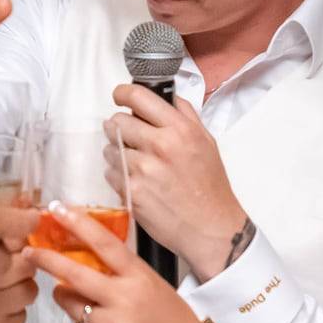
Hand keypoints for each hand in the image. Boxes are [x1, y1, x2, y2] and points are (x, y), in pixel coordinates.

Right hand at [0, 165, 37, 322]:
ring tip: (2, 285)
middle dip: (21, 257)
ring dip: (17, 287)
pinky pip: (15, 322)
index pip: (24, 220)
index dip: (24, 219)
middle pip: (30, 260)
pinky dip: (8, 316)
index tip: (20, 220)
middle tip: (6, 255)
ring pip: (26, 293)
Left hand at [30, 203, 231, 322]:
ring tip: (84, 300)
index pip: (105, 244)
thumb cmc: (175, 322)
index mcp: (140, 278)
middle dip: (47, 260)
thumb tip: (87, 256)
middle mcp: (124, 300)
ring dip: (67, 296)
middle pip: (75, 274)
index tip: (58, 210)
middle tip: (30, 251)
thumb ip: (122, 272)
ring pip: (70, 303)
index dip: (79, 224)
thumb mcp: (153, 285)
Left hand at [107, 85, 248, 280]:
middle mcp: (161, 146)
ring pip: (110, 148)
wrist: (212, 228)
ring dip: (117, 154)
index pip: (138, 97)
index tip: (120, 96)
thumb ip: (185, 116)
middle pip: (117, 122)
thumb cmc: (210, 189)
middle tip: (129, 138)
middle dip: (119, 128)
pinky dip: (118, 176)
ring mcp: (144, 169)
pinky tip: (136, 182)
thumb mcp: (206, 142)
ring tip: (137, 165)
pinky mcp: (132, 191)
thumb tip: (166, 97)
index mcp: (180, 130)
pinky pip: (111, 173)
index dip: (122, 93)